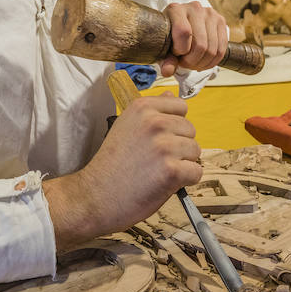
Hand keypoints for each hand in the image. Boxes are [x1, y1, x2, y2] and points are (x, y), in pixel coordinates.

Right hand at [44, 92, 200, 249]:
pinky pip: (196, 172)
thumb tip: (170, 95)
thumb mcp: (125, 127)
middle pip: (190, 130)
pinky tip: (164, 183)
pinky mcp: (171, 170)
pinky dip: (185, 181)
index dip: (174, 125)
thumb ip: (151, 113)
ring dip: (183, 163)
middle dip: (179, 146)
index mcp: (142, 108)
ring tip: (157, 171)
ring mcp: (164, 146)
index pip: (180, 106)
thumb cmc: (111, 165)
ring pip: (195, 151)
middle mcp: (154, 122)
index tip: (158, 138)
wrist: (94, 197)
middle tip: (154, 160)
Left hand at [158, 1, 227, 76]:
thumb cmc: (170, 36)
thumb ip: (166, 60)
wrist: (181, 24)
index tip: (176, 54)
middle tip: (185, 63)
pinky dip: (213, 61)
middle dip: (192, 61)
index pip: (183, 32)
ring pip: (212, 49)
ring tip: (193, 63)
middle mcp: (194, 8)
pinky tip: (203, 62)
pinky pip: (222, 49)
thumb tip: (168, 71)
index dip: (180, 50)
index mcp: (176, 10)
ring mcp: (210, 14)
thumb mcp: (164, 48)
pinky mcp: (221, 21)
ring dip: (202, 63)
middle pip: (200, 44)